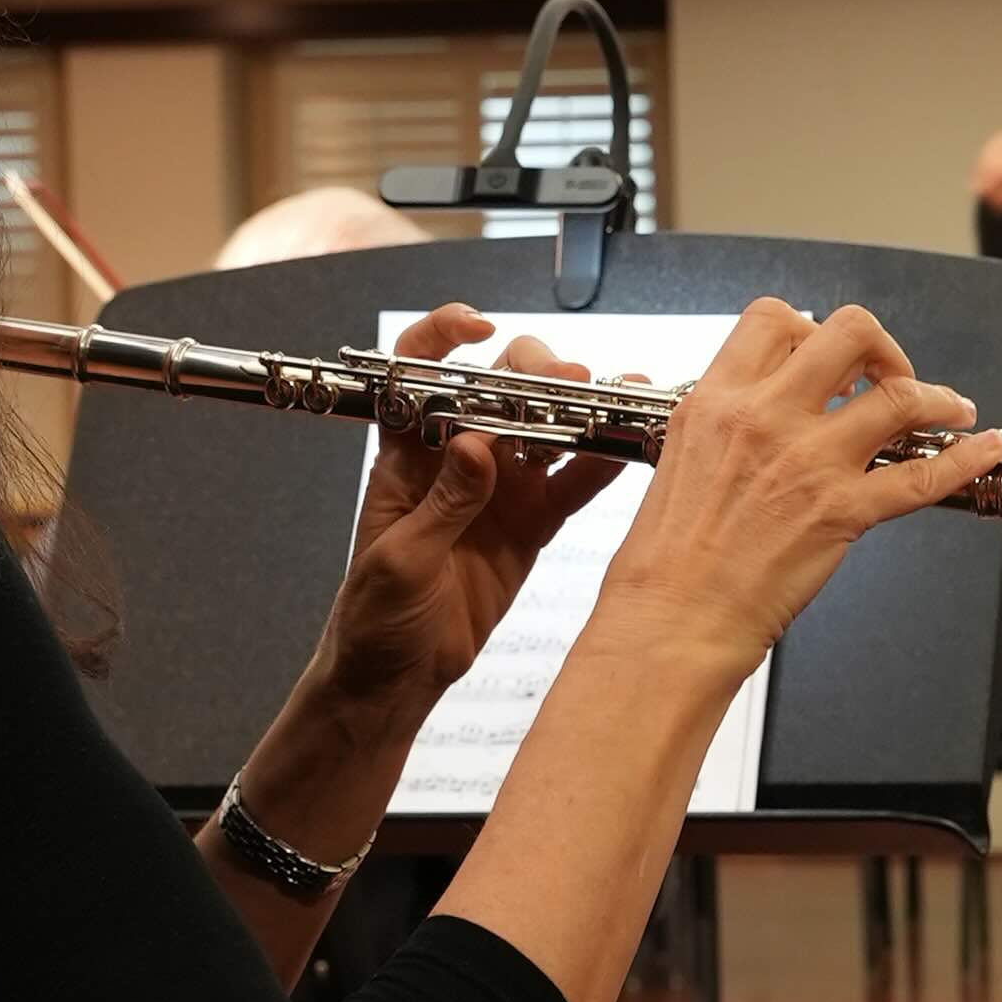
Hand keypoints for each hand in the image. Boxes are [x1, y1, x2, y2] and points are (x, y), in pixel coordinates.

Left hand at [319, 303, 624, 717]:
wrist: (398, 677)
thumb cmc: (374, 617)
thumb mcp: (400, 562)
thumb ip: (442, 505)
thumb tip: (476, 447)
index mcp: (406, 457)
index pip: (415, 375)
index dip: (442, 339)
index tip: (479, 324)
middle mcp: (457, 461)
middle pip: (499, 390)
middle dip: (536, 375)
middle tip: (568, 383)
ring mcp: (499, 491)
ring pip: (545, 430)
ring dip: (579, 411)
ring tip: (618, 398)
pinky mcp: (531, 525)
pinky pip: (570, 486)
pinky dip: (599, 466)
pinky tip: (627, 447)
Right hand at [596, 299, 1001, 683]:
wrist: (672, 619)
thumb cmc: (666, 560)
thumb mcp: (676, 461)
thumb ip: (718, 424)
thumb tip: (748, 412)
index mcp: (718, 401)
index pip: (774, 319)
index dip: (811, 328)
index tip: (826, 356)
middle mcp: (767, 417)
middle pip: (849, 333)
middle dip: (882, 348)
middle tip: (888, 375)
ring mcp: (810, 461)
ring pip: (899, 396)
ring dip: (936, 397)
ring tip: (950, 409)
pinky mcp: (843, 511)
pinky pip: (924, 475)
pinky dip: (966, 458)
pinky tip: (983, 449)